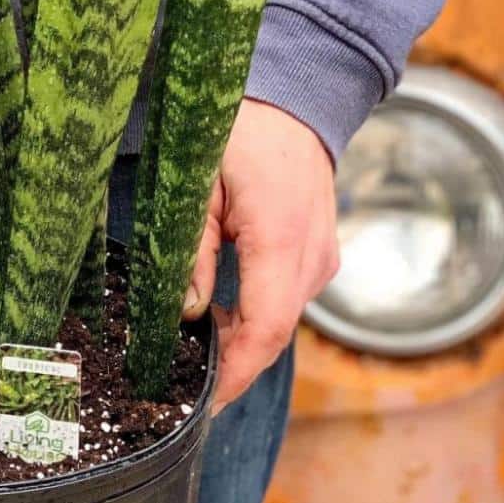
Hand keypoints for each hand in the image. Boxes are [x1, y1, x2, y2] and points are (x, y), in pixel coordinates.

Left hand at [181, 99, 338, 412]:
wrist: (294, 97)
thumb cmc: (240, 129)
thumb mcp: (196, 186)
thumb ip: (192, 253)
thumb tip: (187, 314)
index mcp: (283, 240)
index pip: (263, 331)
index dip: (234, 375)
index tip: (203, 406)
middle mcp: (314, 257)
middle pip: (273, 333)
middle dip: (231, 364)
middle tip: (181, 383)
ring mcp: (323, 256)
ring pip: (280, 318)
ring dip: (241, 338)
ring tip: (192, 351)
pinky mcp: (320, 253)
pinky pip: (288, 297)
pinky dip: (255, 313)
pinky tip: (220, 315)